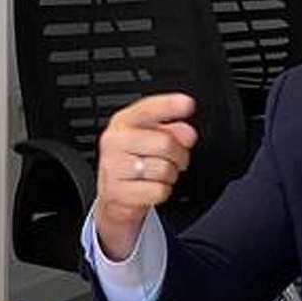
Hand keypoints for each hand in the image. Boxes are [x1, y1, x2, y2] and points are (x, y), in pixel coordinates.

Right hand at [92, 93, 197, 259]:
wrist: (114, 196)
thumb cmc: (134, 162)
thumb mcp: (151, 139)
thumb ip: (172, 130)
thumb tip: (187, 133)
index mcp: (123, 122)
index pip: (147, 109)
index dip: (169, 106)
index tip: (188, 104)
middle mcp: (115, 141)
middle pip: (165, 143)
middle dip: (180, 155)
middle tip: (176, 160)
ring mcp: (113, 167)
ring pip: (164, 169)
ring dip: (170, 175)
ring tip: (159, 175)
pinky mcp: (119, 192)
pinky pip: (158, 191)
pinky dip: (162, 192)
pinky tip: (151, 188)